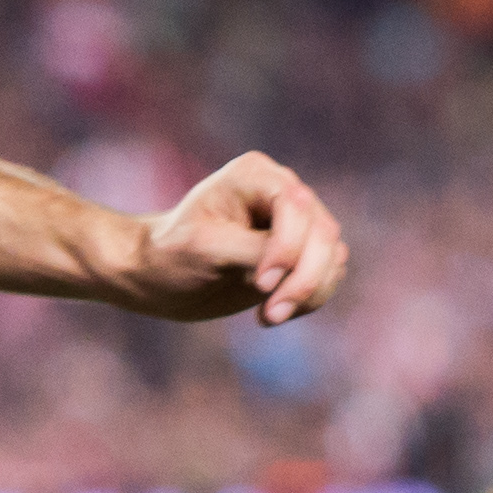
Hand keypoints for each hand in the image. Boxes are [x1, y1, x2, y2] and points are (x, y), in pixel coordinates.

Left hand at [130, 152, 349, 327]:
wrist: (159, 278)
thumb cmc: (170, 256)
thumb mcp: (204, 248)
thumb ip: (252, 249)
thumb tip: (295, 263)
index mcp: (254, 174)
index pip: (295, 206)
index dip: (287, 247)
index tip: (260, 285)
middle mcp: (282, 191)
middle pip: (323, 232)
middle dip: (304, 278)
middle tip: (271, 315)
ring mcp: (297, 222)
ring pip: (332, 255)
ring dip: (310, 292)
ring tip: (269, 317)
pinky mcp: (303, 253)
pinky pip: (329, 274)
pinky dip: (311, 298)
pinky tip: (276, 312)